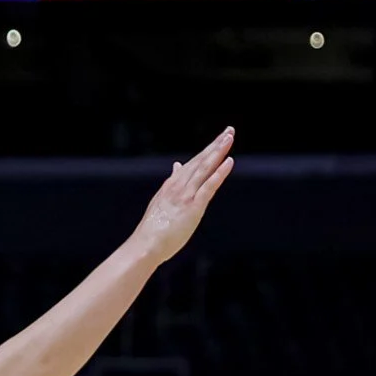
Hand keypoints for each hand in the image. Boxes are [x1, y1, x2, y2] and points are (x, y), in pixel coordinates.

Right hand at [133, 128, 234, 264]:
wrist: (145, 244)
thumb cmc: (153, 229)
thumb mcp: (161, 201)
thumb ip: (171, 183)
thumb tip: (177, 166)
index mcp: (171, 185)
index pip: (193, 163)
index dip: (207, 150)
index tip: (218, 139)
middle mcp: (179, 185)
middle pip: (200, 160)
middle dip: (215, 144)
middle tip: (229, 130)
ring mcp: (186, 194)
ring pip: (205, 167)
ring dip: (218, 151)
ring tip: (229, 137)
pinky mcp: (193, 206)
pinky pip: (209, 186)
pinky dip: (219, 173)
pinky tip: (229, 162)